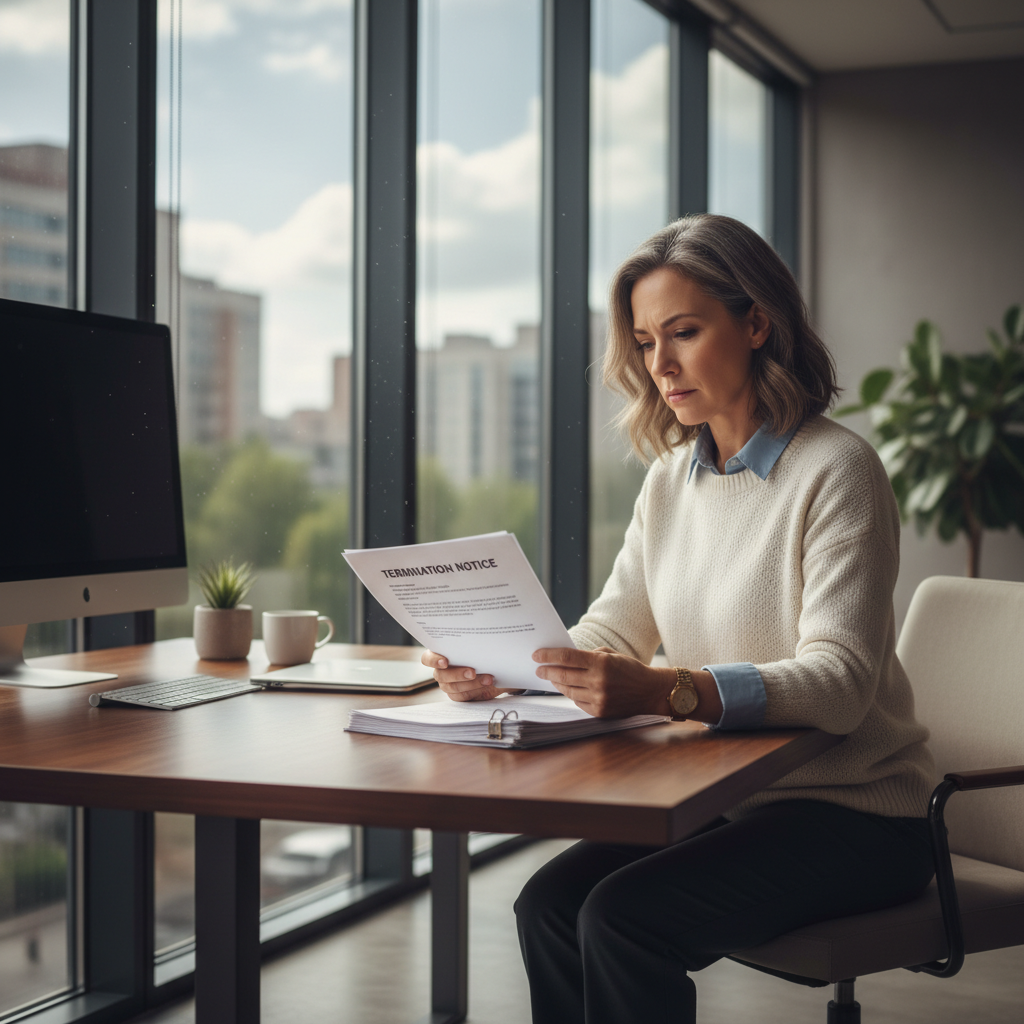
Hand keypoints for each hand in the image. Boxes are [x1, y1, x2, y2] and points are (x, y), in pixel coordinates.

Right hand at [420, 650, 523, 702]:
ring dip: (471, 684)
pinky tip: (486, 685)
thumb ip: (471, 644)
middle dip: (458, 674)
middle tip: (473, 672)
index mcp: (440, 655)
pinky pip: (461, 696)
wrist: (493, 667)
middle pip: (441, 675)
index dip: (433, 660)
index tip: (445, 662)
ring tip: (488, 679)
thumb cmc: (480, 653)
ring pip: (452, 687)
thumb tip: (477, 639)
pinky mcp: (457, 695)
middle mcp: (441, 670)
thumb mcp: (477, 646)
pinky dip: (475, 691)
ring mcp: (448, 684)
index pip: (427, 658)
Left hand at [531, 646, 675, 717]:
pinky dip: (571, 694)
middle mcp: (598, 681)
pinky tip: (567, 688)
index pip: (567, 657)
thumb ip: (588, 656)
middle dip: (547, 671)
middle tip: (538, 668)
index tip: (537, 655)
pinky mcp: (599, 712)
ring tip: (552, 678)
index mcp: (601, 663)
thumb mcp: (611, 655)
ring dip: (557, 683)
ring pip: (568, 690)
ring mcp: (598, 698)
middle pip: (563, 675)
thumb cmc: (630, 669)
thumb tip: (564, 658)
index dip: (549, 655)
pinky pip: (577, 702)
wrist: (650, 692)